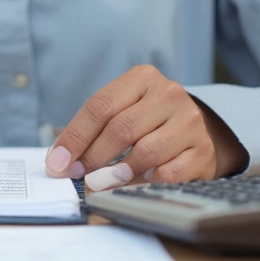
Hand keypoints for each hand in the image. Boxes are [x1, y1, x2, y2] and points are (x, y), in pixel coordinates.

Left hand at [44, 65, 246, 190]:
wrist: (194, 130)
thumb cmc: (146, 122)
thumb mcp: (121, 111)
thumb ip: (91, 130)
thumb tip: (59, 161)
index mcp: (142, 78)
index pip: (100, 106)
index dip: (75, 137)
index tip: (57, 162)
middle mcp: (169, 94)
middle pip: (121, 129)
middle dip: (93, 157)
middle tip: (77, 176)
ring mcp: (190, 121)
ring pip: (145, 152)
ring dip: (117, 173)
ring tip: (101, 183)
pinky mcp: (202, 150)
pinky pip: (168, 173)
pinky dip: (147, 182)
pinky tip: (137, 182)